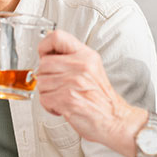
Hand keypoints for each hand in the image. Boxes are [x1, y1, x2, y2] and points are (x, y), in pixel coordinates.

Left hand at [34, 30, 140, 156]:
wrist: (114, 120)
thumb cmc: (101, 98)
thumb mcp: (91, 68)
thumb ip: (71, 57)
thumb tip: (48, 49)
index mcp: (86, 55)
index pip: (56, 37)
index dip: (45, 46)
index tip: (45, 56)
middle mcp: (80, 66)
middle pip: (43, 64)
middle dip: (46, 77)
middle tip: (59, 85)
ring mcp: (73, 82)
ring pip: (41, 83)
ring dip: (48, 93)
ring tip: (63, 96)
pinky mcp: (67, 99)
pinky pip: (43, 99)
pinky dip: (49, 106)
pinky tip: (62, 106)